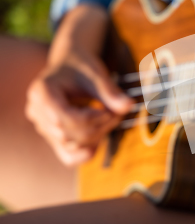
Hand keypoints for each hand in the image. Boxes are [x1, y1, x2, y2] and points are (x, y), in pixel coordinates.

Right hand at [25, 5, 132, 165]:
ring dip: (97, 137)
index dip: (92, 119)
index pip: (65, 119)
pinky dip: (86, 152)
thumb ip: (110, 92)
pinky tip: (100, 139)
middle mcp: (36, 112)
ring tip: (110, 118)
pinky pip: (68, 157)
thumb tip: (129, 106)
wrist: (71, 66)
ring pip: (71, 146)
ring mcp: (42, 127)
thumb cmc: (81, 67)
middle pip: (69, 135)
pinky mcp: (53, 137)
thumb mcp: (96, 74)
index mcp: (41, 92)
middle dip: (99, 127)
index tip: (110, 109)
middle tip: (117, 113)